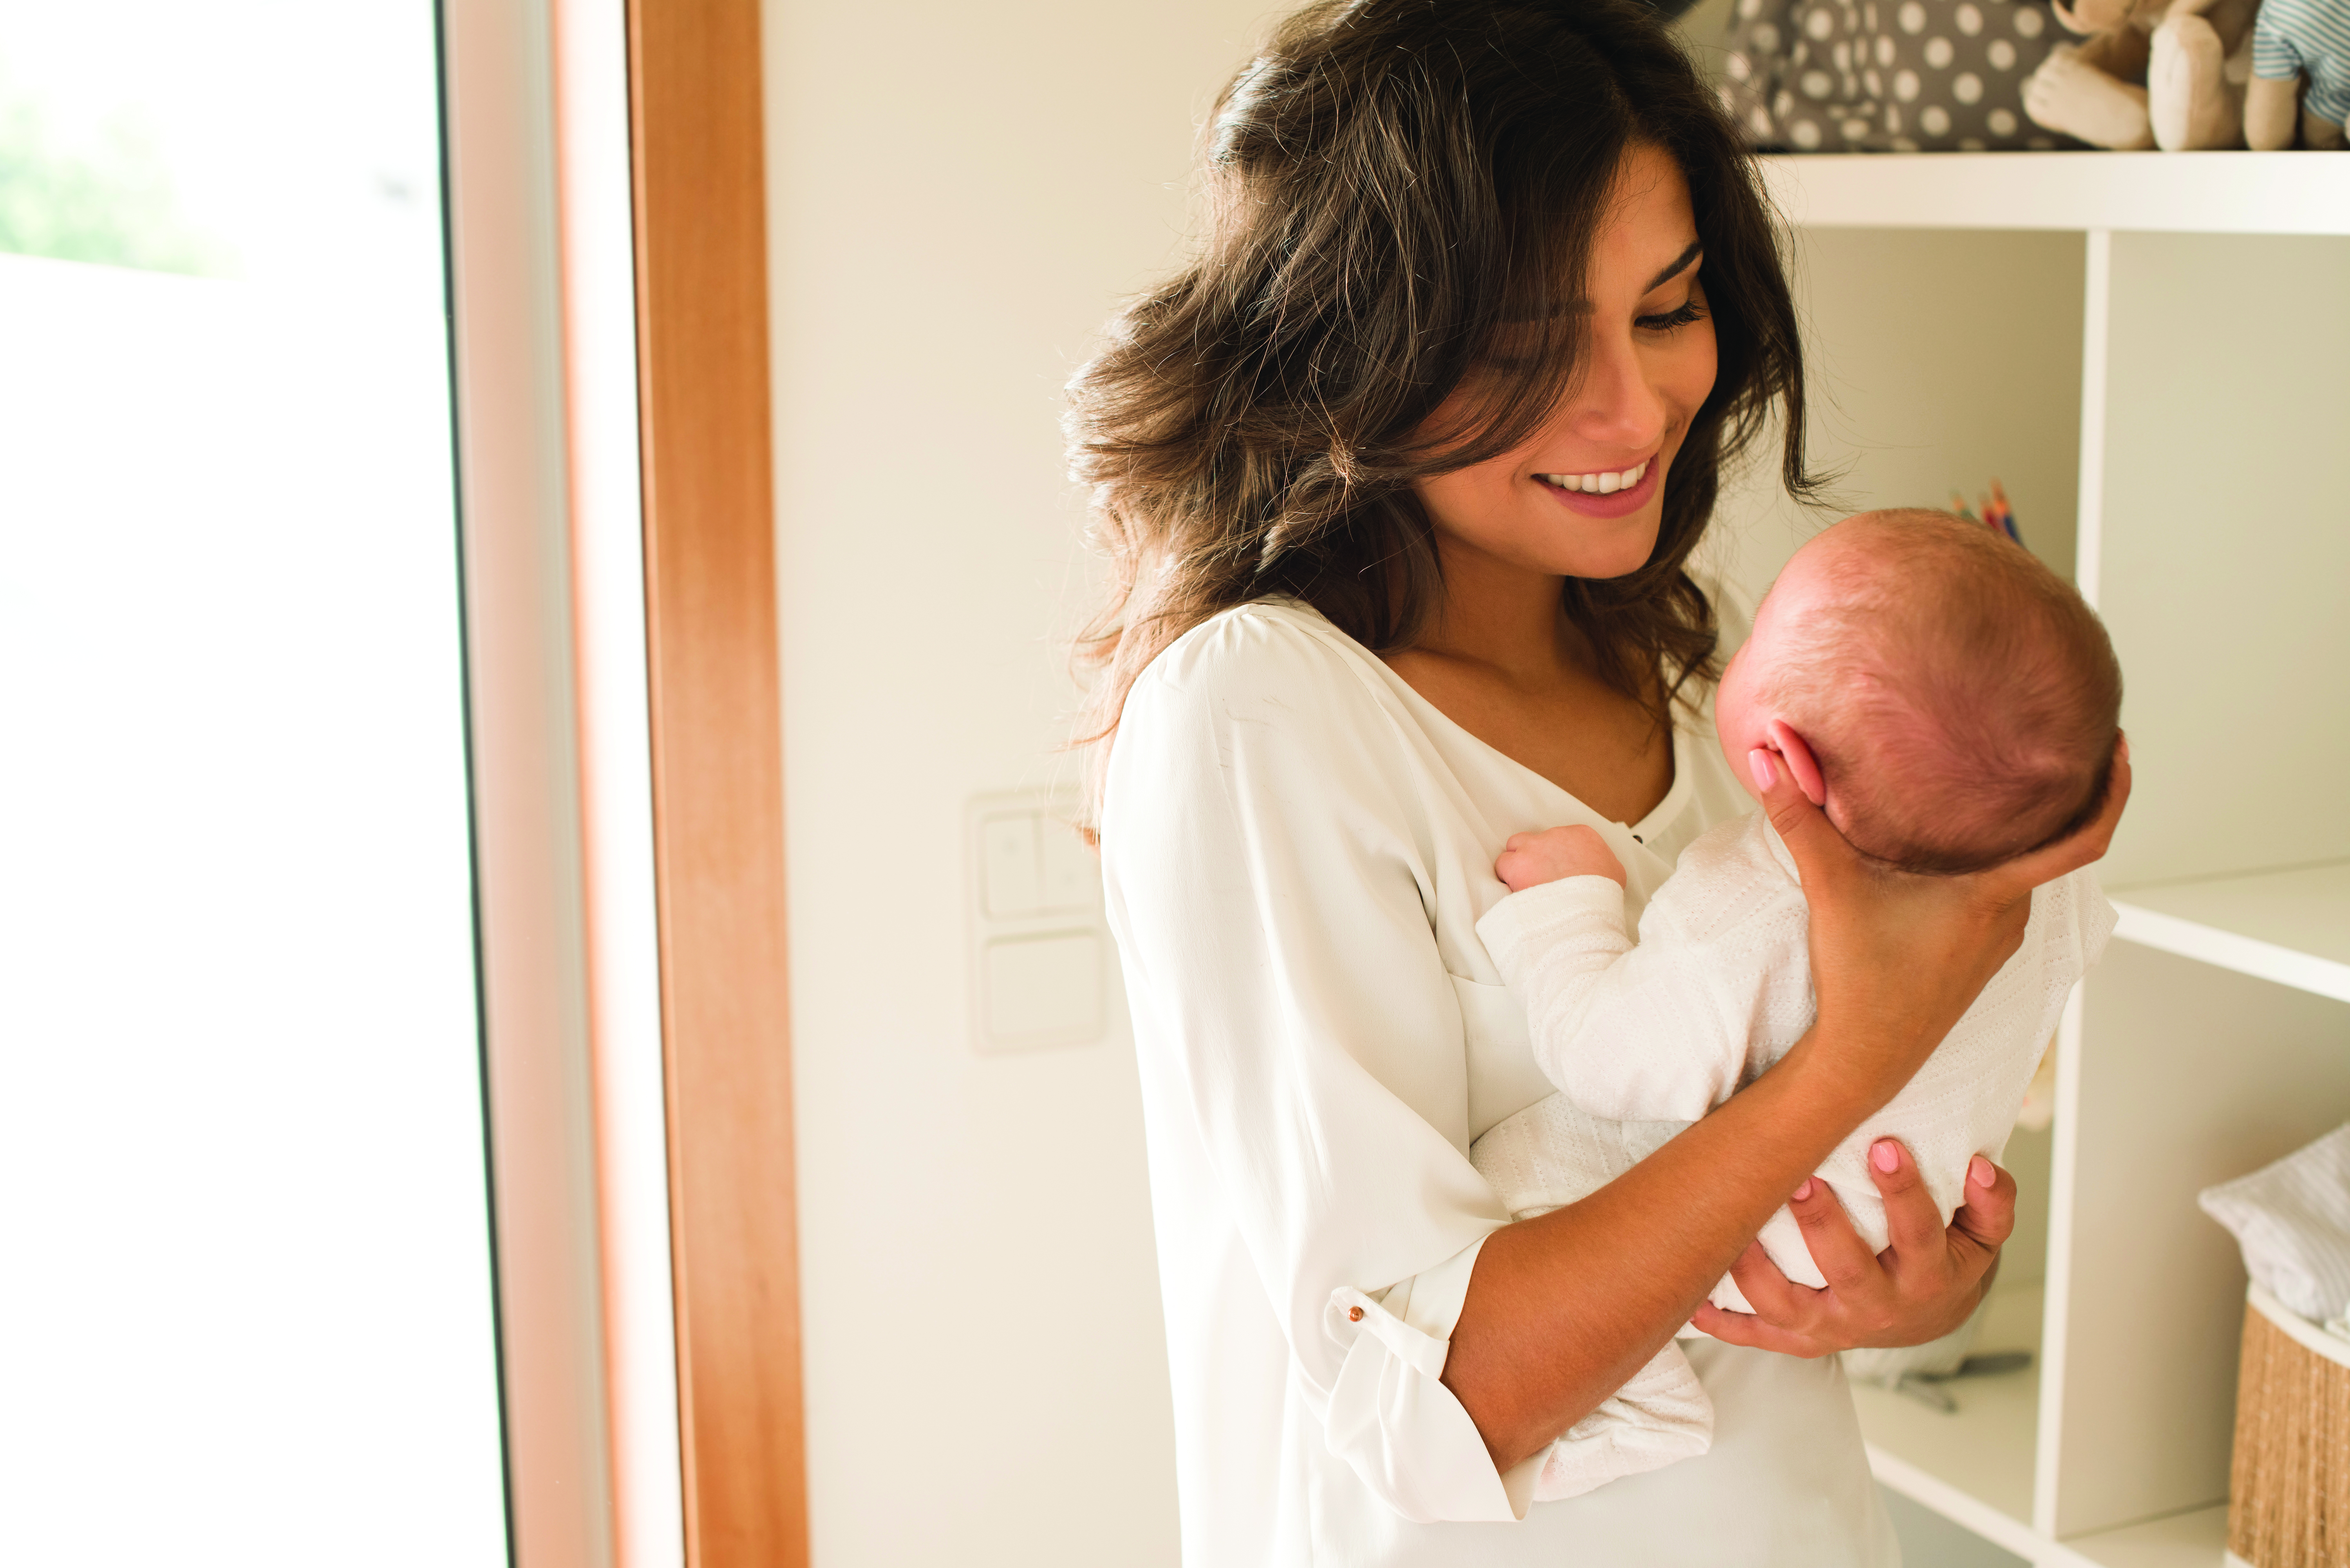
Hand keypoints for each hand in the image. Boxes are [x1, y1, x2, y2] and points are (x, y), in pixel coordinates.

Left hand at [1495, 825, 1625, 890]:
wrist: (1587, 904)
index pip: (1559, 838)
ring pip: (1515, 848)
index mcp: (1580, 835)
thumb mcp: (1614, 871)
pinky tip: (1513, 890)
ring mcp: (1534, 848)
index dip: (1554, 857)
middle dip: (1533, 855)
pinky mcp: (1517, 864)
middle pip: (1535, 839)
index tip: (1555, 869)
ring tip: (1523, 883)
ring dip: (1517, 864)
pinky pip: (1503, 865)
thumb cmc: (1601, 891)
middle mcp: (1554, 836)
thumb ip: (1603, 864)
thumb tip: (1601, 870)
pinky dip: (1506, 877)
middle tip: (1536, 874)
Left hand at [1690, 1140, 2014, 1355]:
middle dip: (1823, 1226)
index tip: (1884, 1146)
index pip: (1919, 1232)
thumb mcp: (1981, 1236)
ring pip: (1788, 1306)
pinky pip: (1753, 1335)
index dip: (1904, 1191)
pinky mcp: (1796, 1339)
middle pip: (1849, 1271)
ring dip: (1755, 1270)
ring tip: (1732, 1226)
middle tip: (1798, 1180)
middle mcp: (1877, 1308)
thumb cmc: (1945, 1259)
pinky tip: (1692, 1298)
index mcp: (1927, 1277)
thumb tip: (1981, 1168)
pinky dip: (1720, 1322)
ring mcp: (1831, 1327)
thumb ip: (1991, 1203)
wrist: (1924, 1317)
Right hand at [1750, 735, 2128, 1107]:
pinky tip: (1965, 848)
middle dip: (2061, 797)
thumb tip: (1765, 756)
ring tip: (2004, 788)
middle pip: (2056, 845)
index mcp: (1993, 893)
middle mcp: (2011, 915)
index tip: (2121, 747)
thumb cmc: (1860, 980)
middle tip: (2052, 745)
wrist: (1865, 1057)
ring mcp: (2001, 939)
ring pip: (2027, 871)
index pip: (2085, 840)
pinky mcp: (1983, 955)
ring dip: (2023, 835)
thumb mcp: (1830, 886)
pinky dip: (2001, 864)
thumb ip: (1797, 818)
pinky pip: (2008, 895)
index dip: (2115, 791)